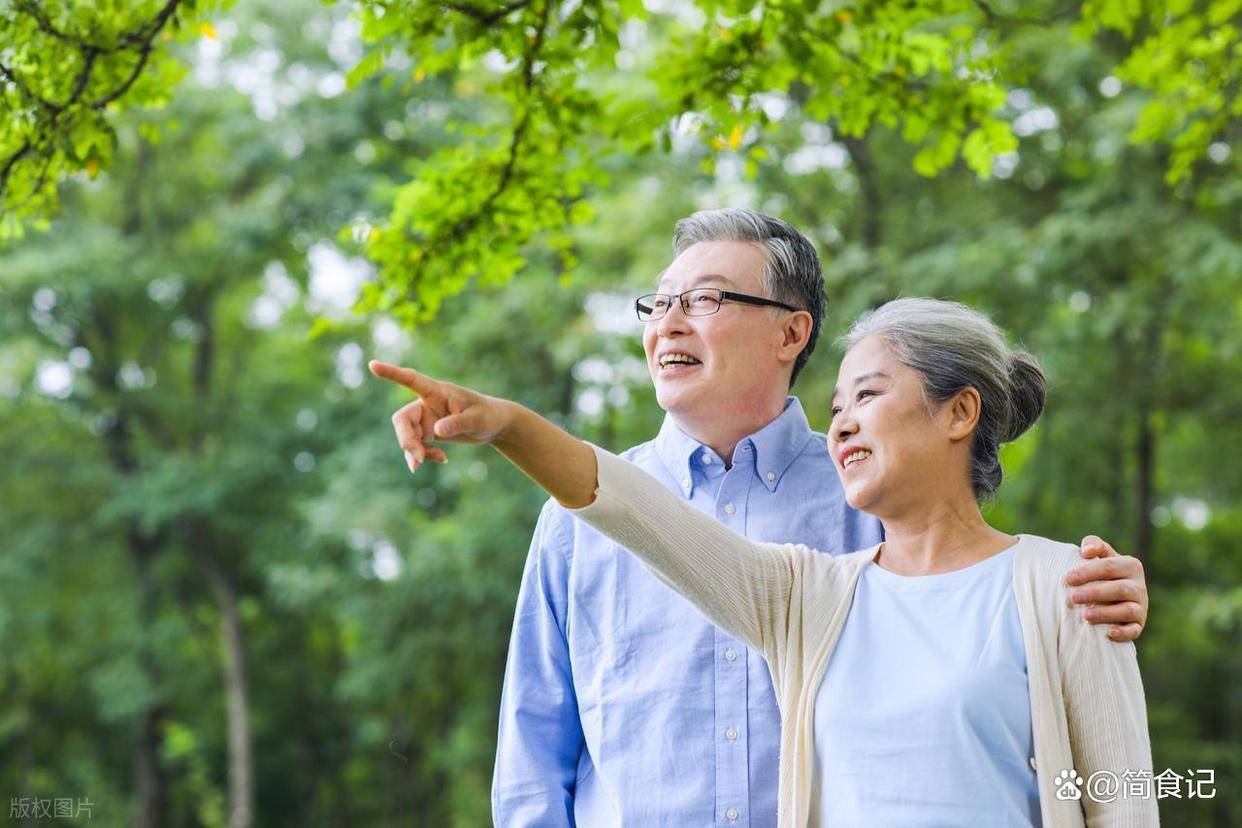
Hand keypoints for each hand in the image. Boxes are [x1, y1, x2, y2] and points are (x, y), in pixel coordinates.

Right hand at [369, 360, 513, 471]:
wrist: (495, 425)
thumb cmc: (489, 415)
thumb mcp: (478, 420)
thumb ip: (458, 423)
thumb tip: (437, 432)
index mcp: (438, 392)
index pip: (411, 379)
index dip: (391, 373)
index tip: (372, 365)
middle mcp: (427, 403)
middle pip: (402, 420)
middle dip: (406, 440)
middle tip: (417, 459)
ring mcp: (426, 419)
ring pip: (407, 436)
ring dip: (414, 451)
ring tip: (435, 460)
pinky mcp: (428, 432)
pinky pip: (416, 446)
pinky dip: (424, 455)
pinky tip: (443, 459)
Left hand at [1065, 535, 1148, 641]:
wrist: (1113, 594)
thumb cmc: (1101, 572)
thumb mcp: (1100, 555)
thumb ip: (1093, 545)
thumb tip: (1087, 551)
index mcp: (1130, 565)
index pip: (1109, 567)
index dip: (1087, 572)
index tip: (1067, 579)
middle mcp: (1139, 586)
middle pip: (1119, 589)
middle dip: (1095, 593)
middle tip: (1072, 598)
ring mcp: (1141, 606)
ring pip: (1128, 610)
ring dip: (1106, 613)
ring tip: (1085, 616)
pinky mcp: (1138, 624)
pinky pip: (1134, 630)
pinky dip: (1123, 633)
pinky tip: (1108, 634)